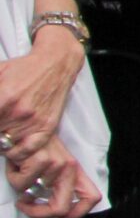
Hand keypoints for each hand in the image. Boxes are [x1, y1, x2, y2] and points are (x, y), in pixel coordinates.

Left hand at [0, 22, 82, 161]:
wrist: (55, 64)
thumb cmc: (22, 69)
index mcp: (3, 96)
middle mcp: (17, 111)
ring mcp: (33, 121)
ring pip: (4, 145)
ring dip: (0, 142)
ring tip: (1, 133)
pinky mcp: (46, 127)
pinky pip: (26, 150)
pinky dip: (16, 152)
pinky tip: (10, 145)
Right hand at [7, 138, 97, 217]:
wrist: (23, 125)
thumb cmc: (34, 145)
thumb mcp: (51, 162)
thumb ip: (56, 182)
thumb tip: (54, 208)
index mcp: (74, 170)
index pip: (91, 197)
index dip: (77, 215)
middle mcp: (68, 167)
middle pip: (60, 208)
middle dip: (39, 213)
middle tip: (25, 204)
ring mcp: (55, 164)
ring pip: (31, 194)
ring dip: (19, 185)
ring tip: (19, 169)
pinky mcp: (40, 160)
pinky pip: (19, 183)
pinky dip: (12, 176)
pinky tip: (15, 163)